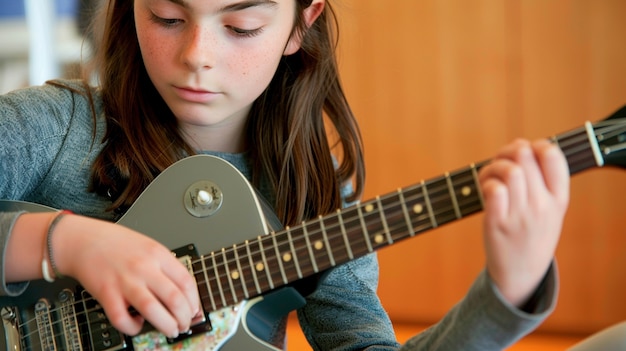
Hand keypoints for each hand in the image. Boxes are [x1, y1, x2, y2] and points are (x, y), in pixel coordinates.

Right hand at [53, 215, 200, 337]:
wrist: (83, 239)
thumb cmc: (116, 243)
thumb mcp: (149, 246)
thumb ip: (165, 266)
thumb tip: (182, 292)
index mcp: (158, 254)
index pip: (187, 282)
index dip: (194, 301)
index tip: (194, 310)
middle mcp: (144, 267)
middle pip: (175, 299)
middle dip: (185, 318)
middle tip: (184, 324)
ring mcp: (125, 281)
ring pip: (153, 311)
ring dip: (167, 326)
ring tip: (171, 330)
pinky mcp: (106, 293)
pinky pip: (122, 319)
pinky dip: (133, 327)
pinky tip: (137, 323)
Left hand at [478, 138, 569, 306]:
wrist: (520, 274)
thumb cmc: (531, 236)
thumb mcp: (550, 211)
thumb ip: (541, 182)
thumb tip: (520, 145)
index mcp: (558, 200)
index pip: (554, 156)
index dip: (536, 144)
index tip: (525, 151)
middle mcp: (542, 206)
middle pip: (525, 157)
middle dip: (507, 151)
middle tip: (499, 161)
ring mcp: (520, 215)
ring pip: (509, 170)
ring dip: (494, 166)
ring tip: (489, 176)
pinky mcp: (497, 223)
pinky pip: (493, 190)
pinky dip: (486, 183)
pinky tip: (484, 190)